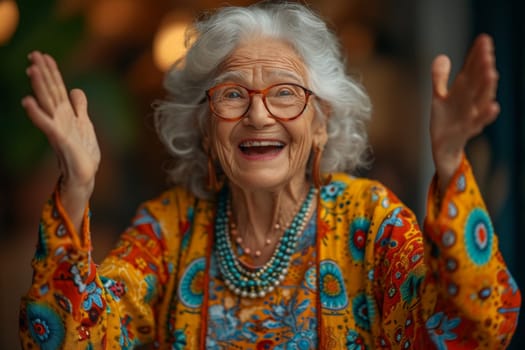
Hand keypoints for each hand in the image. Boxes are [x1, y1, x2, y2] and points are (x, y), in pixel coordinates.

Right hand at [22, 51, 100, 229]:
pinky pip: (46, 125)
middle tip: (33, 53)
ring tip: (31, 69)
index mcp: (66, 114)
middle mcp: (59, 119)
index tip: (43, 55)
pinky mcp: (59, 140)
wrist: (85, 175)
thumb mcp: (85, 124)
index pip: (57, 88)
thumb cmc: (82, 152)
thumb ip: (80, 108)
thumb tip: (76, 90)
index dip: (52, 72)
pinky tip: (27, 102)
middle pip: (50, 91)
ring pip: (47, 103)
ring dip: (39, 86)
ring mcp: (58, 128)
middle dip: (43, 73)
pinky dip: (36, 113)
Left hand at [430, 34, 498, 191]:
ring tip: (491, 73)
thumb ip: (440, 78)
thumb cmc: (445, 120)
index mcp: (463, 91)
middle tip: (487, 52)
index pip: (471, 70)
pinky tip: (493, 106)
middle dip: (483, 68)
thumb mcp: (440, 97)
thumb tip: (441, 56)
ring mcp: (470, 116)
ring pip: (481, 100)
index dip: (476, 56)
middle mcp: (470, 101)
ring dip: (486, 88)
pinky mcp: (465, 131)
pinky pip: (478, 123)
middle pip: (478, 82)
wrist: (443, 147)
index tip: (483, 39)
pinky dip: (486, 115)